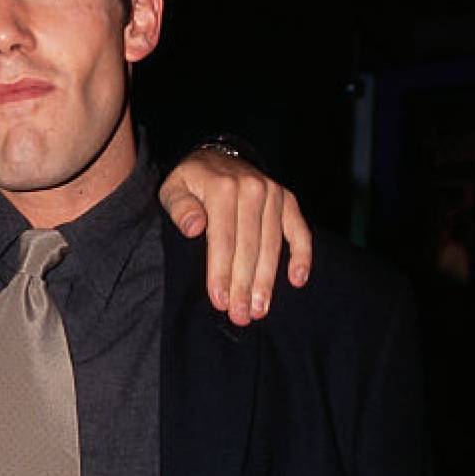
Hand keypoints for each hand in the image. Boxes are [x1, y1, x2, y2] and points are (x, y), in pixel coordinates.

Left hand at [159, 146, 312, 325]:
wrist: (215, 159)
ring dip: (268, 280)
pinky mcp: (288, 200)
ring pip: (272, 245)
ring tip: (260, 310)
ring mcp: (274, 194)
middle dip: (245, 285)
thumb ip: (179, 207)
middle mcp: (252, 189)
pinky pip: (299, 231)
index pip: (223, 239)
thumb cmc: (191, 183)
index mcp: (222, 188)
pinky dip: (302, 256)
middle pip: (249, 247)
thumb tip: (194, 227)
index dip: (221, 272)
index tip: (220, 301)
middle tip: (241, 316)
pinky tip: (297, 280)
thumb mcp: (173, 189)